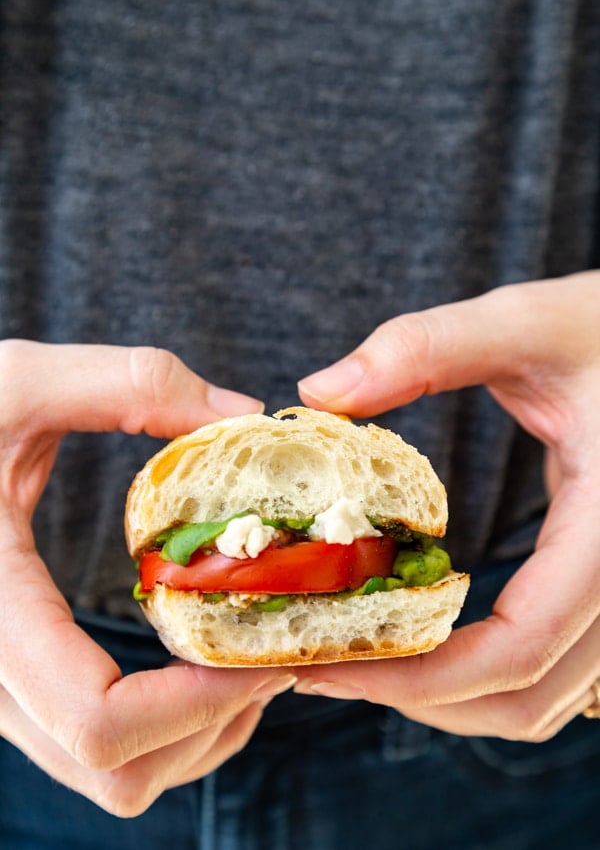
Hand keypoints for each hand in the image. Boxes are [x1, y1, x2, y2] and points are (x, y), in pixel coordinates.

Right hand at [0, 341, 294, 814]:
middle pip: (115, 770)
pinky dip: (166, 729)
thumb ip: (129, 383)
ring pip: (110, 776)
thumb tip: (242, 412)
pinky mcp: (17, 685)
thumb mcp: (20, 381)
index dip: (199, 702)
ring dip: (196, 737)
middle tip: (274, 656)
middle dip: (213, 726)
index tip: (268, 651)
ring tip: (247, 662)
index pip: (97, 718)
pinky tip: (199, 663)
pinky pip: (99, 749)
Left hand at [296, 272, 599, 739]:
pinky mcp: (599, 580)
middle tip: (328, 670)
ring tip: (365, 661)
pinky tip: (426, 636)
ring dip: (454, 697)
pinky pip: (551, 664)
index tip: (330, 664)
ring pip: (544, 698)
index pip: (522, 645)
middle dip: (422, 698)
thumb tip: (318, 392)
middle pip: (528, 695)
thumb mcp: (525, 322)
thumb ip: (426, 348)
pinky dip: (486, 673)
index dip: (422, 675)